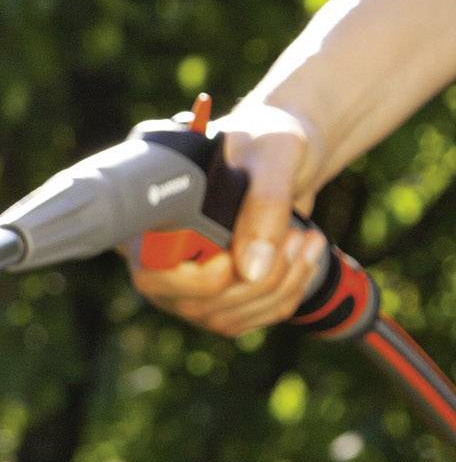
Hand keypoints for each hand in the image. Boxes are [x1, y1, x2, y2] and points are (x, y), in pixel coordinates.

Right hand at [131, 101, 326, 337]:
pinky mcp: (227, 302)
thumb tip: (251, 269)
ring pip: (233, 318)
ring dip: (284, 282)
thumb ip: (263, 204)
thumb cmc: (265, 143)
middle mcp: (165, 268)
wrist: (281, 155)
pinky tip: (306, 254)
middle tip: (296, 233)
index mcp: (155, 226)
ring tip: (307, 238)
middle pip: (202, 306)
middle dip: (261, 277)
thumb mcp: (271, 154)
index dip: (192, 281)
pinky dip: (292, 288)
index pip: (154, 278)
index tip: (230, 259)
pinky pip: (258, 316)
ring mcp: (194, 292)